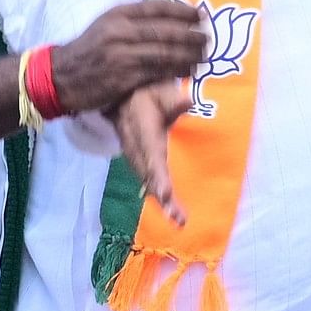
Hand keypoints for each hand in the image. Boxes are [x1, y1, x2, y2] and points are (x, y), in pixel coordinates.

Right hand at [53, 0, 212, 124]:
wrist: (61, 76)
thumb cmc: (89, 50)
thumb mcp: (106, 25)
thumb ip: (133, 20)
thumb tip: (169, 17)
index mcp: (117, 15)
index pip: (157, 8)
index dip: (183, 10)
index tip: (200, 14)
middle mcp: (120, 31)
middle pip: (166, 30)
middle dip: (192, 35)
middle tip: (208, 38)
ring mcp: (122, 55)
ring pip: (165, 52)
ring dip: (189, 55)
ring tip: (204, 56)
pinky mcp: (124, 77)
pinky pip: (158, 72)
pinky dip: (177, 70)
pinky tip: (189, 71)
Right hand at [112, 83, 183, 223]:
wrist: (122, 97)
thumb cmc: (146, 93)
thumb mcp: (159, 90)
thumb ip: (172, 99)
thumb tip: (187, 102)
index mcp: (144, 133)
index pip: (151, 156)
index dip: (158, 176)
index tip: (165, 193)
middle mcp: (138, 150)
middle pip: (149, 177)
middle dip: (163, 198)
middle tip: (178, 218)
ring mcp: (136, 157)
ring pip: (148, 182)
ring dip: (163, 202)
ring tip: (179, 220)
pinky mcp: (140, 161)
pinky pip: (149, 180)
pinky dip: (159, 195)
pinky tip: (172, 211)